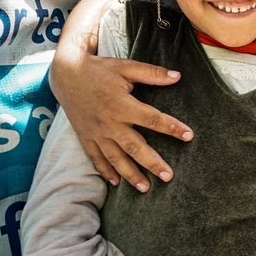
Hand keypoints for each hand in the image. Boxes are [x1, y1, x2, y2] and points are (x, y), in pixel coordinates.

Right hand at [51, 53, 189, 190]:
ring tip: (146, 188)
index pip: (152, 119)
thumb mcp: (126, 67)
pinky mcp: (85, 136)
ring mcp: (96, 132)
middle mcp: (109, 122)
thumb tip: (177, 76)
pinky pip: (95, 158)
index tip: (188, 136)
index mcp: (122, 105)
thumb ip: (152, 73)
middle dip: (152, 163)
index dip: (171, 127)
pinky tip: (116, 183)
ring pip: (115, 157)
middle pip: (134, 146)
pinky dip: (105, 171)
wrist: (67, 74)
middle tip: (168, 177)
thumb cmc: (100, 70)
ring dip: (131, 174)